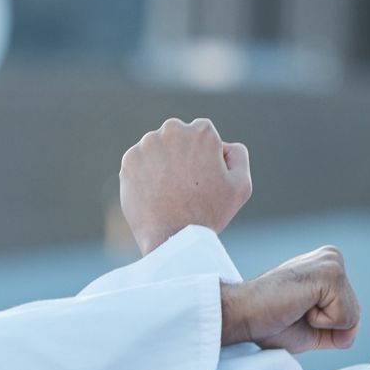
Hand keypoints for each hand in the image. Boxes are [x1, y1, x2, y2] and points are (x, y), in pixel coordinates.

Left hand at [119, 118, 251, 255]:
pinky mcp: (129, 161)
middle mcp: (173, 130)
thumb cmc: (209, 214)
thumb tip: (223, 145)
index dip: (204, 157)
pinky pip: (139, 164)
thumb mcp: (240, 185)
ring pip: (156, 149)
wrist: (173, 238)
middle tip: (184, 186)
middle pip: (177, 137)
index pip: (201, 134)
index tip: (201, 179)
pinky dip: (144, 176)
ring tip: (168, 193)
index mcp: (202, 131)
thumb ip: (238, 155)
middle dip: (180, 156)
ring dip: (161, 164)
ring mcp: (148, 144)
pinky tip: (154, 195)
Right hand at [220, 247, 359, 353]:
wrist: (242, 315)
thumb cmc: (268, 321)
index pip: (350, 312)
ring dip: (322, 324)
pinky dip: (321, 322)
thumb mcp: (313, 329)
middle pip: (355, 313)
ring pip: (352, 316)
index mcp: (327, 267)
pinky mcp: (331, 273)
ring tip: (295, 308)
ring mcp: (332, 263)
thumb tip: (354, 330)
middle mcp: (332, 258)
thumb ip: (339, 329)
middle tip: (293, 312)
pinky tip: (298, 306)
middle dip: (326, 326)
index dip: (325, 327)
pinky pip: (345, 317)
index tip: (294, 313)